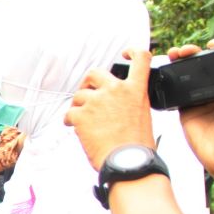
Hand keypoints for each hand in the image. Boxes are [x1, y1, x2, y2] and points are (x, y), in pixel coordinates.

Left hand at [65, 49, 154, 170]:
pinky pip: (69, 113)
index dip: (132, 52)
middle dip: (88, 83)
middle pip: (95, 73)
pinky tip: (76, 128)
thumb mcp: (143, 114)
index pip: (140, 59)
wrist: (127, 161)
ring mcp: (97, 100)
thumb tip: (119, 102)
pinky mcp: (81, 114)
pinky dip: (71, 120)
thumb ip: (131, 100)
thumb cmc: (136, 145)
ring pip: (79, 95)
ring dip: (79, 106)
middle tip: (88, 95)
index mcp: (136, 89)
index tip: (125, 53)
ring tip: (84, 121)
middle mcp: (116, 90)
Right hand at [173, 39, 213, 176]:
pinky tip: (168, 70)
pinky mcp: (187, 107)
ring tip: (176, 54)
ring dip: (181, 60)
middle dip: (195, 51)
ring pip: (189, 72)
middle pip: (205, 62)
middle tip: (188, 50)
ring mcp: (201, 97)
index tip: (213, 44)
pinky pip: (177, 90)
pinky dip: (170, 78)